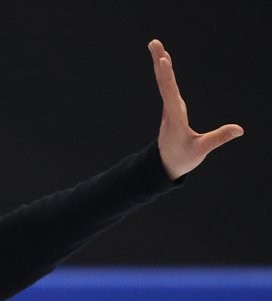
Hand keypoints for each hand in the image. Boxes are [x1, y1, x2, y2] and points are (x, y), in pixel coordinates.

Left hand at [149, 39, 243, 180]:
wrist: (165, 165)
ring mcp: (170, 107)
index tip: (163, 61)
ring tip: (155, 45)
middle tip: (153, 42)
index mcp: (175, 118)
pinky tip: (163, 60)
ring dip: (160, 62)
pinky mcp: (172, 107)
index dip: (167, 77)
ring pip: (163, 81)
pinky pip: (166, 85)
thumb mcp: (201, 150)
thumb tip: (239, 129)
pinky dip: (165, 72)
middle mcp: (170, 109)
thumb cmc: (181, 158)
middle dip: (159, 61)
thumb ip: (219, 138)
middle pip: (163, 81)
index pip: (170, 93)